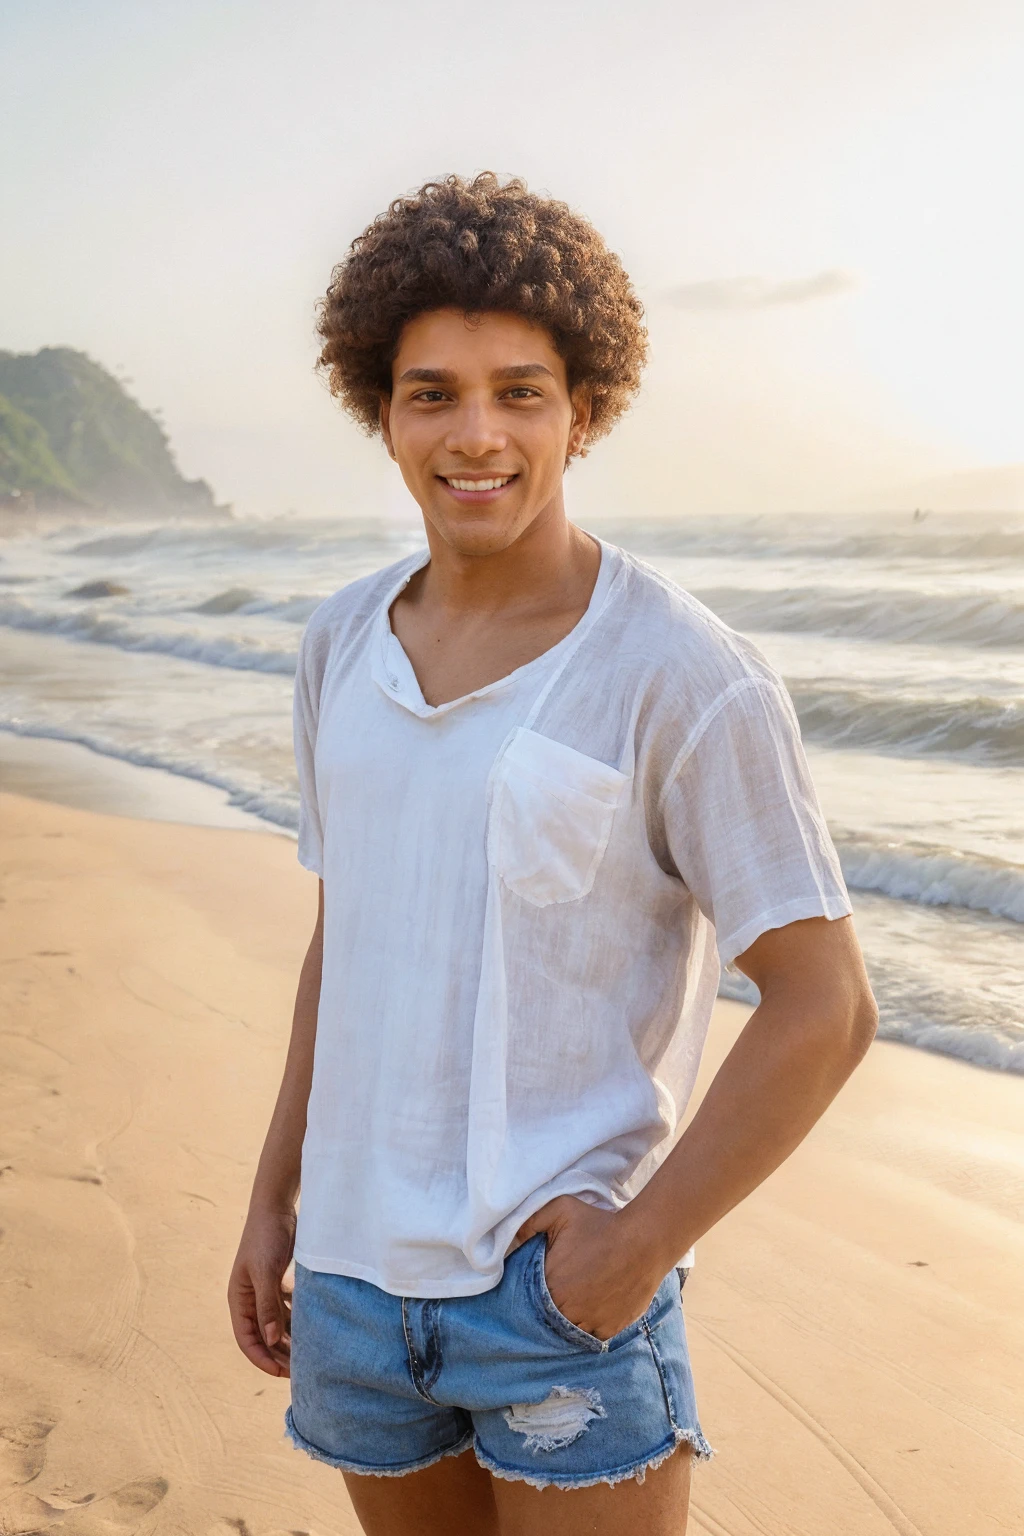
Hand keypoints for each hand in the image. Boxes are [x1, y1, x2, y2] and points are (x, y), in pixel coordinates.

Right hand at [227, 1206, 295, 1375]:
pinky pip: (287, 1309)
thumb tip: (270, 1339)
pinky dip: (297, 1321)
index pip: (247, 1340)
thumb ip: (268, 1305)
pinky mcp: (278, 1281)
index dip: (262, 1359)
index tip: (282, 1374)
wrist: (276, 1205)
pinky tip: (313, 1329)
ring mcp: (264, 1290)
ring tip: (309, 1354)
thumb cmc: (266, 1236)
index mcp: (239, 1299)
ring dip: (289, 1340)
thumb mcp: (266, 1271)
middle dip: (279, 1354)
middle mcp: (249, 1298)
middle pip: (263, 1336)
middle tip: (302, 1370)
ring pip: (276, 1324)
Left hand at [512, 1195, 666, 1341]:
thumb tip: (513, 1238)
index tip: (543, 1281)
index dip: (533, 1292)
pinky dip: (589, 1327)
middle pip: (549, 1317)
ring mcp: (590, 1323)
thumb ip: (531, 1221)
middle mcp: (568, 1311)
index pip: (530, 1299)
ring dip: (569, 1318)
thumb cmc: (602, 1224)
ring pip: (569, 1330)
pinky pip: (592, 1337)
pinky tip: (592, 1309)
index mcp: (552, 1285)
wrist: (644, 1240)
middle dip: (550, 1306)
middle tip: (560, 1290)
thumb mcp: (562, 1209)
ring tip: (575, 1301)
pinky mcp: (611, 1329)